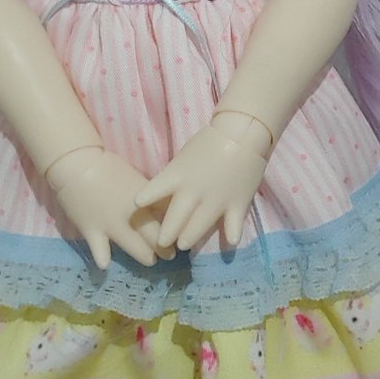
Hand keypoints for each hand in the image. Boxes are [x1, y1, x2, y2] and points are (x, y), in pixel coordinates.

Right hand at [47, 146, 175, 270]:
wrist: (77, 165)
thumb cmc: (107, 167)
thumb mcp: (136, 180)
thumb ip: (150, 197)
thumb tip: (164, 209)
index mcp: (145, 200)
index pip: (168, 219)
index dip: (175, 230)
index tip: (178, 237)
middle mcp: (133, 216)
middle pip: (156, 237)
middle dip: (165, 249)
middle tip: (169, 255)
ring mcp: (113, 226)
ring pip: (135, 247)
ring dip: (146, 256)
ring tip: (151, 261)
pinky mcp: (93, 231)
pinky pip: (100, 250)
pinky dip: (103, 258)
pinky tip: (106, 265)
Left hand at [135, 121, 267, 252]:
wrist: (242, 133)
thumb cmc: (209, 143)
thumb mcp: (183, 159)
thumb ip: (174, 178)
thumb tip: (165, 194)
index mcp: (178, 176)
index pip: (155, 190)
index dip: (145, 199)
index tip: (137, 207)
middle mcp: (193, 192)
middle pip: (176, 219)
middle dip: (167, 234)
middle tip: (163, 243)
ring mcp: (216, 200)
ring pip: (199, 226)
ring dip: (189, 238)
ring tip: (183, 245)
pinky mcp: (237, 204)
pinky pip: (232, 225)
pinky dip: (231, 235)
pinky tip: (230, 243)